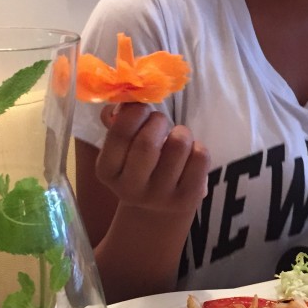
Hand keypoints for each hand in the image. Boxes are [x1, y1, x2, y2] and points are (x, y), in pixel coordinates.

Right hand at [95, 103, 209, 216]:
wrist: (158, 208)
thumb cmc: (138, 164)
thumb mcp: (121, 148)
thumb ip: (119, 121)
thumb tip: (129, 99)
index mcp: (107, 171)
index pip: (120, 134)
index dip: (135, 111)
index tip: (142, 108)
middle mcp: (130, 188)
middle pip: (148, 142)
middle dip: (158, 121)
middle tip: (160, 121)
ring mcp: (160, 196)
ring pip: (178, 144)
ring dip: (181, 132)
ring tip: (177, 138)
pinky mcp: (188, 199)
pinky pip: (200, 157)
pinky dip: (198, 147)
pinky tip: (189, 155)